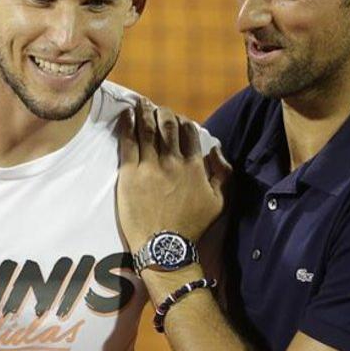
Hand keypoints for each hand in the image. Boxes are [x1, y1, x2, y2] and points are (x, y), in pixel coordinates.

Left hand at [116, 100, 229, 250]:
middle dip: (163, 112)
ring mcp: (150, 167)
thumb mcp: (219, 202)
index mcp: (194, 167)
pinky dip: (128, 125)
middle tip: (158, 108)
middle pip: (168, 126)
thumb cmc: (192, 227)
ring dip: (145, 112)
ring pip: (148, 130)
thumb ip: (223, 174)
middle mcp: (173, 162)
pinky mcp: (129, 174)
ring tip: (141, 103)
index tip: (177, 119)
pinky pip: (128, 142)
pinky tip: (127, 114)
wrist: (164, 247)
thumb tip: (216, 150)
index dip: (183, 122)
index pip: (189, 133)